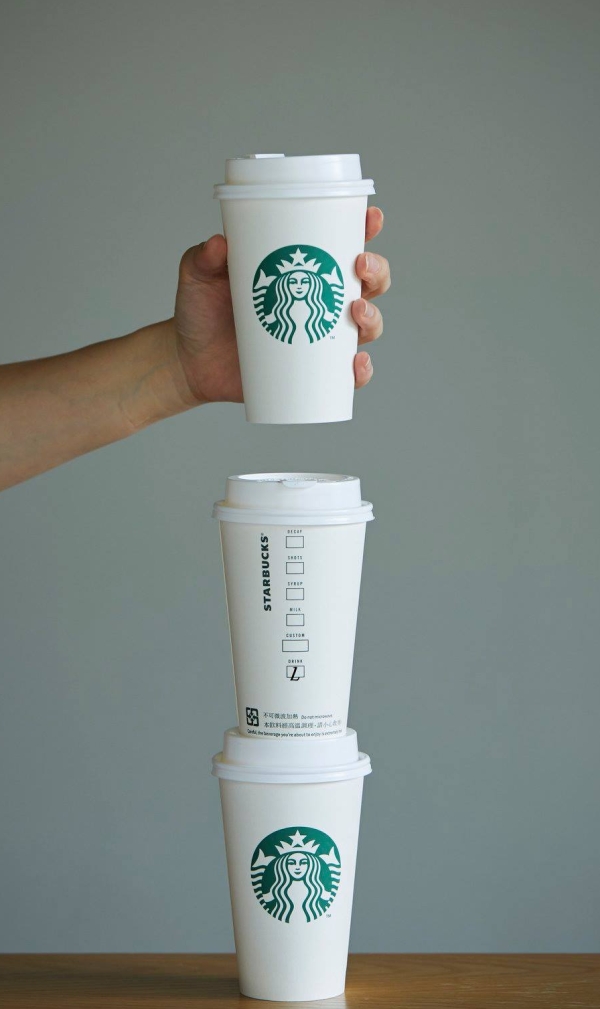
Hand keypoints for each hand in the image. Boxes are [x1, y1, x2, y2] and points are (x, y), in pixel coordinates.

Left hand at [173, 206, 389, 404]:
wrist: (189, 362)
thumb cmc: (200, 312)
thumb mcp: (198, 276)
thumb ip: (203, 257)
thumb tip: (218, 245)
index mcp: (302, 270)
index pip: (342, 243)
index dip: (365, 228)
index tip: (371, 218)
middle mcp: (320, 301)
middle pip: (368, 283)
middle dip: (377, 271)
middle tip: (360, 266)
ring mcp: (319, 337)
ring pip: (366, 325)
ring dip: (372, 317)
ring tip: (354, 311)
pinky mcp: (313, 373)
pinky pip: (348, 375)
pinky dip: (361, 371)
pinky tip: (356, 363)